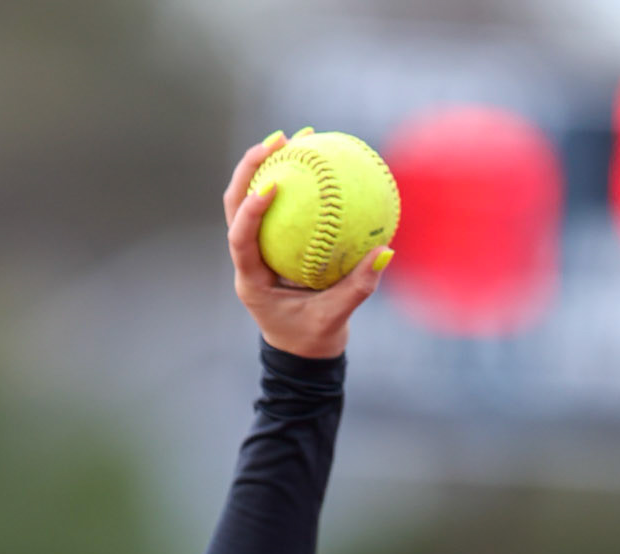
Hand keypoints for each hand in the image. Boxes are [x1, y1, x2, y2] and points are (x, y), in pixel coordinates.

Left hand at [224, 132, 392, 359]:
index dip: (249, 211)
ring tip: (293, 135)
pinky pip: (278, 208)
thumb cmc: (314, 339)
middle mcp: (248, 260)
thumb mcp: (335, 319)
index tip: (270, 185)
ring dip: (266, 166)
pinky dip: (293, 182)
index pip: (241, 240)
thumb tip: (385, 253)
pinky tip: (315, 157)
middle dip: (250, 170)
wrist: (302, 352)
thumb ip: (357, 288)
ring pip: (250, 200)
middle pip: (234, 206)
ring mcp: (257, 250)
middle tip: (276, 140)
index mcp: (252, 281)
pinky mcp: (272, 244)